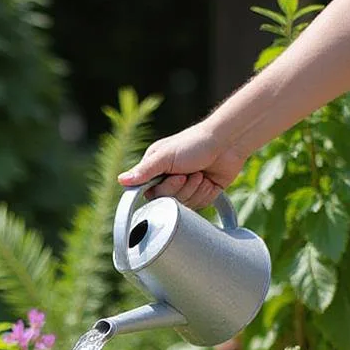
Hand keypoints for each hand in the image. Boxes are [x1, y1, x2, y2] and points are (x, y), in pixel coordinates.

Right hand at [117, 121, 247, 207]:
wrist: (228, 143)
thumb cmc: (195, 143)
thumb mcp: (166, 156)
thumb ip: (144, 171)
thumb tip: (121, 180)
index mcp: (156, 169)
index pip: (150, 194)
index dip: (164, 190)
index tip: (176, 177)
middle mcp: (168, 180)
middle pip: (168, 202)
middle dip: (182, 189)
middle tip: (190, 173)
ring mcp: (185, 188)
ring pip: (184, 206)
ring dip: (195, 190)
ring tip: (201, 173)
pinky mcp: (200, 194)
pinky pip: (199, 206)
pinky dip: (205, 193)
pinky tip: (209, 180)